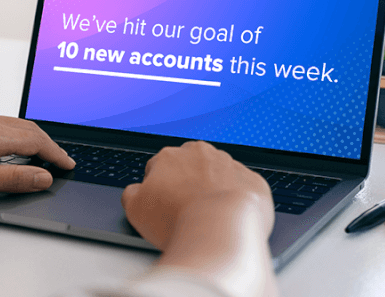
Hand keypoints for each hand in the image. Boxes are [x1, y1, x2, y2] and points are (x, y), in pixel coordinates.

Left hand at [0, 111, 75, 198]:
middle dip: (48, 144)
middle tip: (59, 160)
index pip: (36, 140)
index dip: (55, 154)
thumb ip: (11, 178)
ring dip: (31, 139)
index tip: (67, 165)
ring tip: (39, 155)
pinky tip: (6, 148)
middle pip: (28, 129)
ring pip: (12, 125)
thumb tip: (42, 176)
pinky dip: (13, 136)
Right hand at [120, 141, 277, 296]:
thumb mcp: (135, 210)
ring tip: (208, 218)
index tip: (163, 206)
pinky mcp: (253, 181)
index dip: (159, 189)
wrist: (219, 230)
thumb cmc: (177, 221)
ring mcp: (230, 165)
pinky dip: (238, 201)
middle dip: (187, 184)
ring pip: (218, 175)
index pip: (160, 168)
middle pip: (190, 168)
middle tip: (184, 212)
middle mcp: (201, 154)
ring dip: (213, 191)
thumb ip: (131, 194)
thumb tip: (134, 191)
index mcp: (170, 156)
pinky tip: (230, 218)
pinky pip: (243, 189)